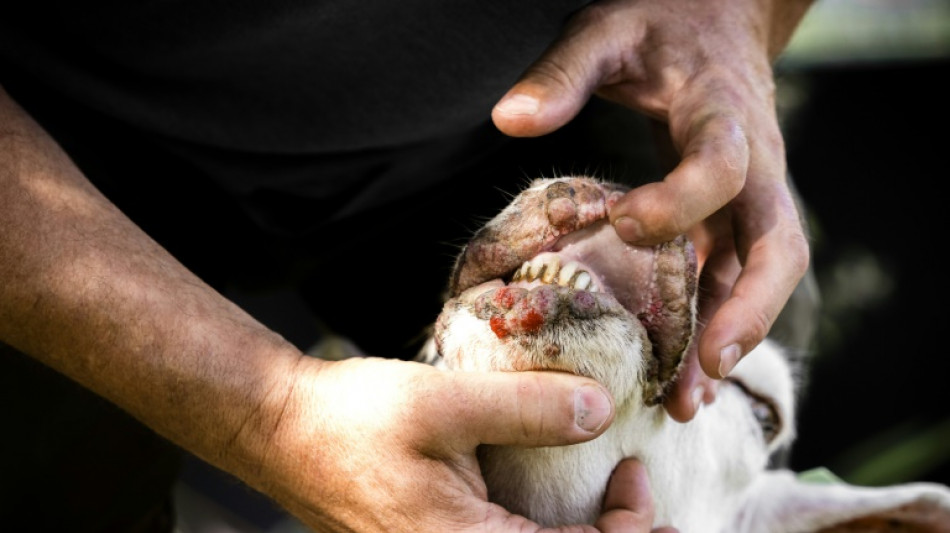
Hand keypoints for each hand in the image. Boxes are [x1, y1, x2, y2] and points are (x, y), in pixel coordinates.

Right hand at [249, 356, 670, 531]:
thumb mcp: (444, 403)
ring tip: (605, 491)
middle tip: (629, 483)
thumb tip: (602, 411)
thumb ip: (527, 408)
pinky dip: (543, 528)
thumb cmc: (353, 420)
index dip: (631, 526)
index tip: (633, 470)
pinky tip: (551, 493)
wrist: (285, 433)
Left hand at [491, 0, 811, 421]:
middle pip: (778, 243)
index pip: (723, 163)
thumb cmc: (659, 24)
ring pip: (763, 275)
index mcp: (723, 113)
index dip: (683, 199)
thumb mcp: (607, 30)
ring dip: (733, 337)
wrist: (716, 18)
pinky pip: (735, 278)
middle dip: (749, 306)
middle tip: (708, 363)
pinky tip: (682, 375)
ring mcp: (751, 197)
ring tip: (689, 401)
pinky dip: (715, 325)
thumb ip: (564, 72)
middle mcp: (754, 164)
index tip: (627, 223)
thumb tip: (509, 120)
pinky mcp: (734, 217)